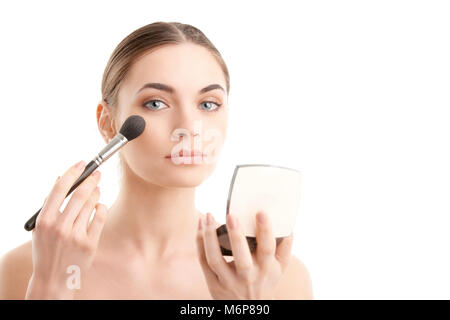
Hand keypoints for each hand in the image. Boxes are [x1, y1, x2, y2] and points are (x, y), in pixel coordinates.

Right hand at [26, 160, 107, 298]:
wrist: (53, 278)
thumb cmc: (47, 249)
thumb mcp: (40, 228)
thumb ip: (49, 205)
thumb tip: (61, 178)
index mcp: (44, 221)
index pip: (59, 189)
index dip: (72, 173)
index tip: (81, 164)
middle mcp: (59, 227)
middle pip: (79, 194)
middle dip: (90, 180)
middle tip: (97, 173)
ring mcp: (75, 236)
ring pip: (91, 204)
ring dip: (96, 193)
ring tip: (97, 189)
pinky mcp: (89, 243)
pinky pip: (99, 217)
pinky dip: (101, 208)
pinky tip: (99, 206)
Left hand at [196, 211, 293, 299]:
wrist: (249, 308)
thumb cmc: (265, 282)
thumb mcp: (279, 269)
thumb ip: (284, 248)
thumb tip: (288, 227)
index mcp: (266, 268)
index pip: (267, 249)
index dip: (265, 231)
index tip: (260, 212)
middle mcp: (247, 276)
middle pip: (241, 257)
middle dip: (235, 235)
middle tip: (231, 215)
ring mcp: (228, 281)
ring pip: (215, 259)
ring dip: (209, 236)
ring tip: (207, 216)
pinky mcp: (213, 284)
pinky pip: (203, 261)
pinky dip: (200, 242)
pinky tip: (200, 226)